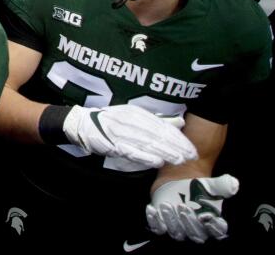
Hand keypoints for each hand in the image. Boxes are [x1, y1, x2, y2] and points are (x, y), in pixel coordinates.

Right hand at [62, 105, 196, 168]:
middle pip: (157, 135)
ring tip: (179, 160)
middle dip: (176, 146)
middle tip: (191, 156)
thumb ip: (156, 121)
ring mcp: (121, 132)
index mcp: (137, 113)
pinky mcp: (113, 143)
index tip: (192, 148)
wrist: (82, 124)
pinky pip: (131, 151)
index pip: (162, 126)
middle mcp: (130, 121)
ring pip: (147, 143)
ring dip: (164, 152)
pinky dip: (144, 156)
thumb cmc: (111, 121)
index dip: (178, 137)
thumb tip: (180, 123)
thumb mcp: (133, 116)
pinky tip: (157, 162)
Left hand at [145, 175, 238, 242]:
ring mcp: (178, 227)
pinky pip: (158, 228)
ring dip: (171, 221)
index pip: (217, 232)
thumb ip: (224, 186)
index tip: (208, 216)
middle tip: (183, 207)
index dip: (213, 227)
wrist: (178, 180)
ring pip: (176, 232)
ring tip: (167, 205)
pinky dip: (154, 220)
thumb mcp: (212, 184)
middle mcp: (196, 229)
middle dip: (189, 222)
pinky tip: (152, 209)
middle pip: (195, 234)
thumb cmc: (198, 185)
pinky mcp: (163, 223)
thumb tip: (234, 184)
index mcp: (211, 223)